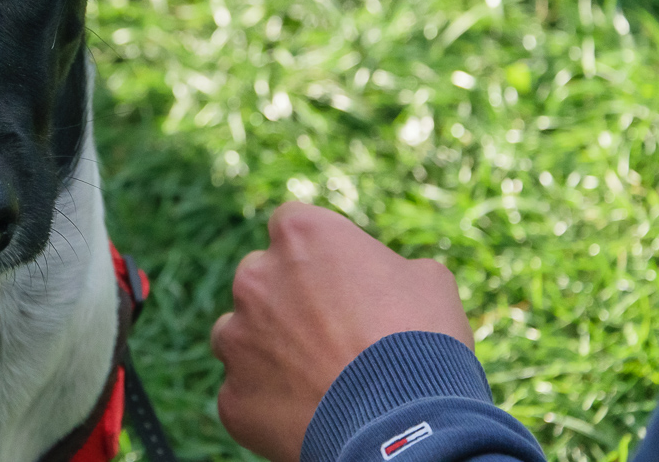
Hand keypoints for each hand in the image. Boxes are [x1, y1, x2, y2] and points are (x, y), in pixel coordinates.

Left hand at [209, 202, 472, 461]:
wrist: (406, 429)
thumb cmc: (422, 343)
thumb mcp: (426, 280)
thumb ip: (383, 266)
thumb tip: (379, 278)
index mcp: (299, 236)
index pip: (292, 228)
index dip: (317, 256)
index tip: (339, 281)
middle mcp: (254, 278)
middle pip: (261, 281)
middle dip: (287, 302)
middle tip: (331, 336)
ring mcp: (236, 338)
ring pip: (242, 336)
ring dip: (269, 351)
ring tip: (318, 379)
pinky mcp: (231, 395)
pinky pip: (246, 393)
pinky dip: (270, 404)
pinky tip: (311, 416)